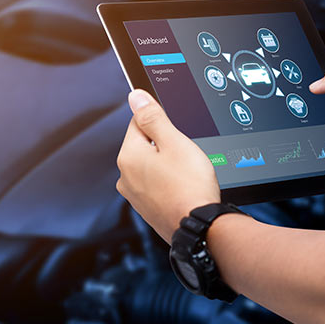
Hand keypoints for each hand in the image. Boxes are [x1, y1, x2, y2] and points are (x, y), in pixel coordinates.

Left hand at [116, 90, 219, 242]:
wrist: (199, 226)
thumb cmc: (190, 186)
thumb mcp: (175, 142)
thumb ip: (153, 117)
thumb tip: (135, 97)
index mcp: (129, 156)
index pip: (139, 122)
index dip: (162, 123)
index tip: (177, 133)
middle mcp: (125, 176)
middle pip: (145, 145)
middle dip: (165, 146)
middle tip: (186, 156)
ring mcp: (135, 195)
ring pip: (152, 167)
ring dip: (168, 166)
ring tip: (187, 174)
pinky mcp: (147, 209)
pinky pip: (157, 186)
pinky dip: (169, 184)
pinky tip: (184, 188)